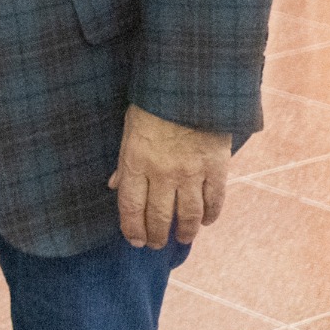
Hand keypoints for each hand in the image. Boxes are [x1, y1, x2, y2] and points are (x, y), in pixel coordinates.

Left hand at [107, 105, 233, 247]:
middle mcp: (163, 172)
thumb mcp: (129, 129)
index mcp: (136, 162)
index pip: (131, 207)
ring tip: (182, 238)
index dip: (132, 228)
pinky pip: (215, 199)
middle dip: (156, 236)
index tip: (134, 241)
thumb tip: (113, 186)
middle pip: (159, 216)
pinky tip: (206, 221)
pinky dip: (211, 214)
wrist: (190, 85)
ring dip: (185, 231)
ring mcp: (191, 172)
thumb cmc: (153, 105)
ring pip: (188, 214)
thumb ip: (124, 162)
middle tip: (156, 244)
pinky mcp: (216, 167)